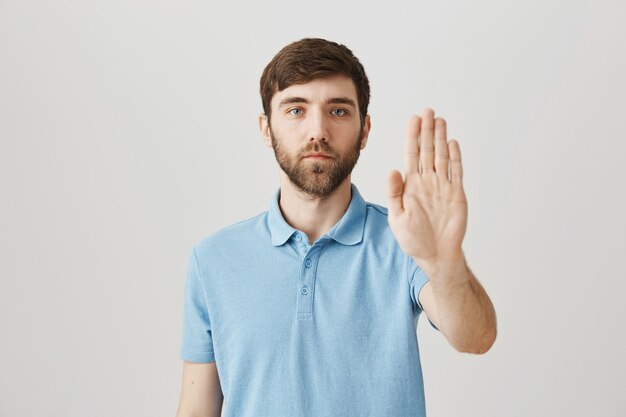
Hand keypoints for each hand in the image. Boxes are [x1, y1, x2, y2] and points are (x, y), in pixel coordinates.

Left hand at [387, 108, 467, 266]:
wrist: (434, 255)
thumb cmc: (413, 239)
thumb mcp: (397, 217)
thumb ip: (394, 193)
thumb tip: (392, 170)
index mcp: (411, 186)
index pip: (412, 155)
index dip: (413, 137)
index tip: (413, 120)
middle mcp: (427, 182)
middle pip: (427, 151)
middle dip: (427, 131)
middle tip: (427, 111)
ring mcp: (443, 187)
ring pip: (442, 157)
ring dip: (441, 139)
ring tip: (439, 120)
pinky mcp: (456, 195)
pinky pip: (456, 172)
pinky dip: (455, 157)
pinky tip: (452, 143)